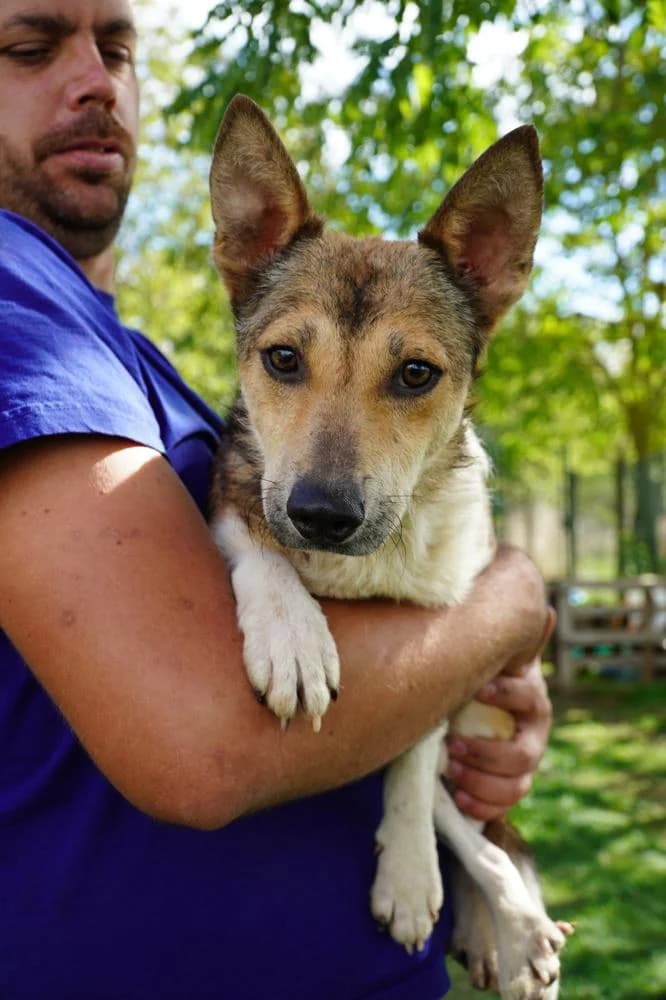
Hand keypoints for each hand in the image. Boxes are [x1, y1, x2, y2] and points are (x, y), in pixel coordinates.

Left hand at [445, 610, 554, 821]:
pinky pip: (503, 807)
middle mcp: (531, 734)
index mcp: (530, 699)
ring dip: (482, 783)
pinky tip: (458, 798)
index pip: (529, 700)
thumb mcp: (489, 657)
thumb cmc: (480, 676)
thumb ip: (508, 639)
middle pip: (525, 755)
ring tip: (451, 770)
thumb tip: (544, 612)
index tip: (478, 689)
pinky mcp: (505, 786)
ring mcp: (521, 764)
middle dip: (488, 754)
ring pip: (516, 786)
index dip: (507, 695)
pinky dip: (482, 807)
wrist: (476, 706)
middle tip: (453, 746)